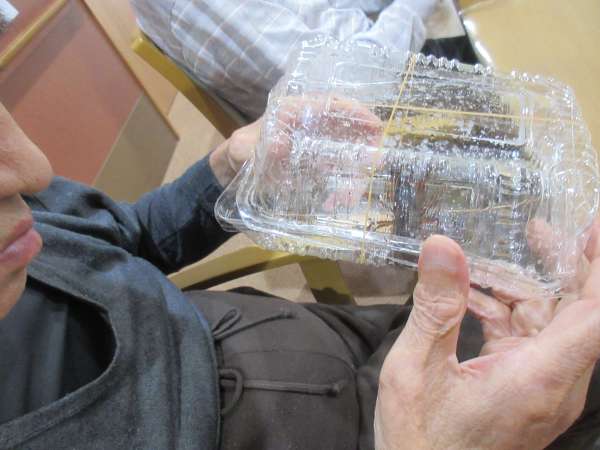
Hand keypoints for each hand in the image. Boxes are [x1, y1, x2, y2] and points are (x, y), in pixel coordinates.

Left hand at [209, 96, 381, 187]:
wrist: (231, 173)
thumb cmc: (238, 153)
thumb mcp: (241, 150)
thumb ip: (255, 148)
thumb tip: (281, 144)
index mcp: (294, 111)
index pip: (331, 103)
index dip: (355, 111)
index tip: (374, 125)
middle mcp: (311, 126)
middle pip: (347, 127)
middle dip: (366, 143)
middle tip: (378, 161)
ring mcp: (316, 147)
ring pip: (346, 153)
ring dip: (356, 170)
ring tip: (355, 191)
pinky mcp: (316, 166)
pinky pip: (336, 173)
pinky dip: (343, 186)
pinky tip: (341, 200)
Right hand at [374, 220, 599, 449]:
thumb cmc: (421, 439)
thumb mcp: (416, 368)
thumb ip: (435, 307)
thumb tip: (442, 246)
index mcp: (538, 376)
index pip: (595, 315)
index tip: (594, 227)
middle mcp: (554, 383)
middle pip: (578, 312)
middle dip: (562, 265)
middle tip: (540, 227)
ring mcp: (543, 388)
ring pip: (550, 323)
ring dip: (521, 290)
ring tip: (482, 266)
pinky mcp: (528, 390)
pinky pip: (528, 341)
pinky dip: (503, 316)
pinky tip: (469, 302)